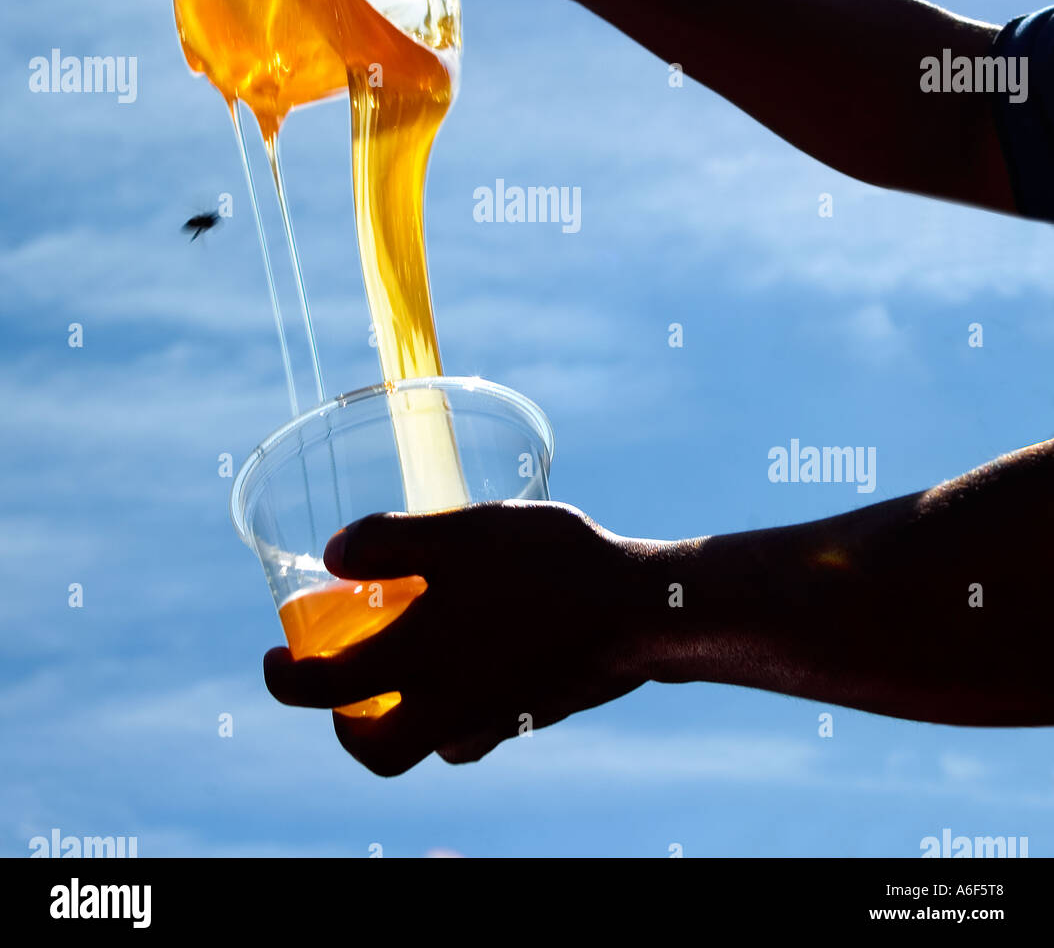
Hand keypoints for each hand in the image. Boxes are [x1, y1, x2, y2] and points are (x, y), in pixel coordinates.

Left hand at [263, 501, 649, 775]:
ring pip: (430, 743)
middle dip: (345, 727)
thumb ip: (389, 541)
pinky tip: (473, 658)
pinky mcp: (532, 713)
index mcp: (419, 662)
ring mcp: (495, 718)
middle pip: (377, 752)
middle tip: (338, 685)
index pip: (324, 692)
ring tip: (406, 663)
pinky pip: (478, 728)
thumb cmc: (547, 563)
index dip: (284, 680)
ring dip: (403, 717)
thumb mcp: (460, 532)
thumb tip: (331, 554)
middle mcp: (449, 706)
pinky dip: (458, 706)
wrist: (640, 608)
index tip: (274, 657)